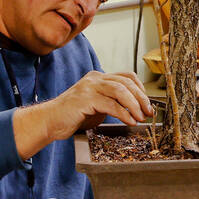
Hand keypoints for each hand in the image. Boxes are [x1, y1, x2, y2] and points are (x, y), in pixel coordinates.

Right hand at [16, 71, 153, 158]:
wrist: (49, 122)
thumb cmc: (73, 116)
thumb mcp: (97, 105)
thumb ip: (112, 102)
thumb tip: (136, 108)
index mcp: (98, 78)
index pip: (127, 76)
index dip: (141, 89)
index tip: (148, 104)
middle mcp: (94, 78)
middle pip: (126, 82)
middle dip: (141, 98)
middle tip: (149, 112)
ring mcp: (89, 87)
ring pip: (120, 90)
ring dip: (134, 105)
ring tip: (141, 117)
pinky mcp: (85, 99)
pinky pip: (110, 104)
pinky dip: (123, 113)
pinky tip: (130, 121)